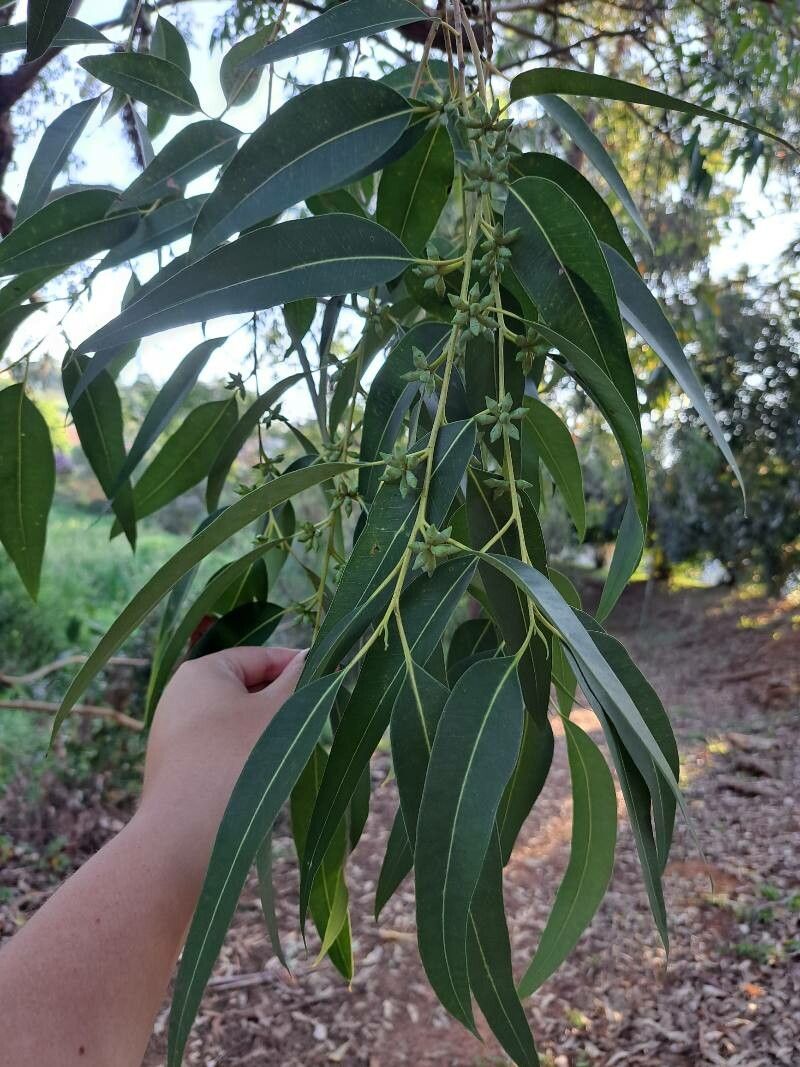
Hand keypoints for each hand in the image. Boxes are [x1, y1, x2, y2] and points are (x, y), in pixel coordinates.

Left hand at [137, 646, 306, 888]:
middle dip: (281, 701)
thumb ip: (299, 680)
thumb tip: (311, 657)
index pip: (259, 657)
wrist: (185, 835)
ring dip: (266, 730)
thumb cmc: (237, 760)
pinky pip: (218, 749)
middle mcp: (180, 696)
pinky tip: (265, 774)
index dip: (296, 666)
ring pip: (234, 721)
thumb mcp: (279, 713)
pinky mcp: (174, 768)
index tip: (328, 678)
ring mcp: (172, 734)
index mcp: (201, 671)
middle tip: (317, 716)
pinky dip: (245, 753)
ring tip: (294, 748)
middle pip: (245, 688)